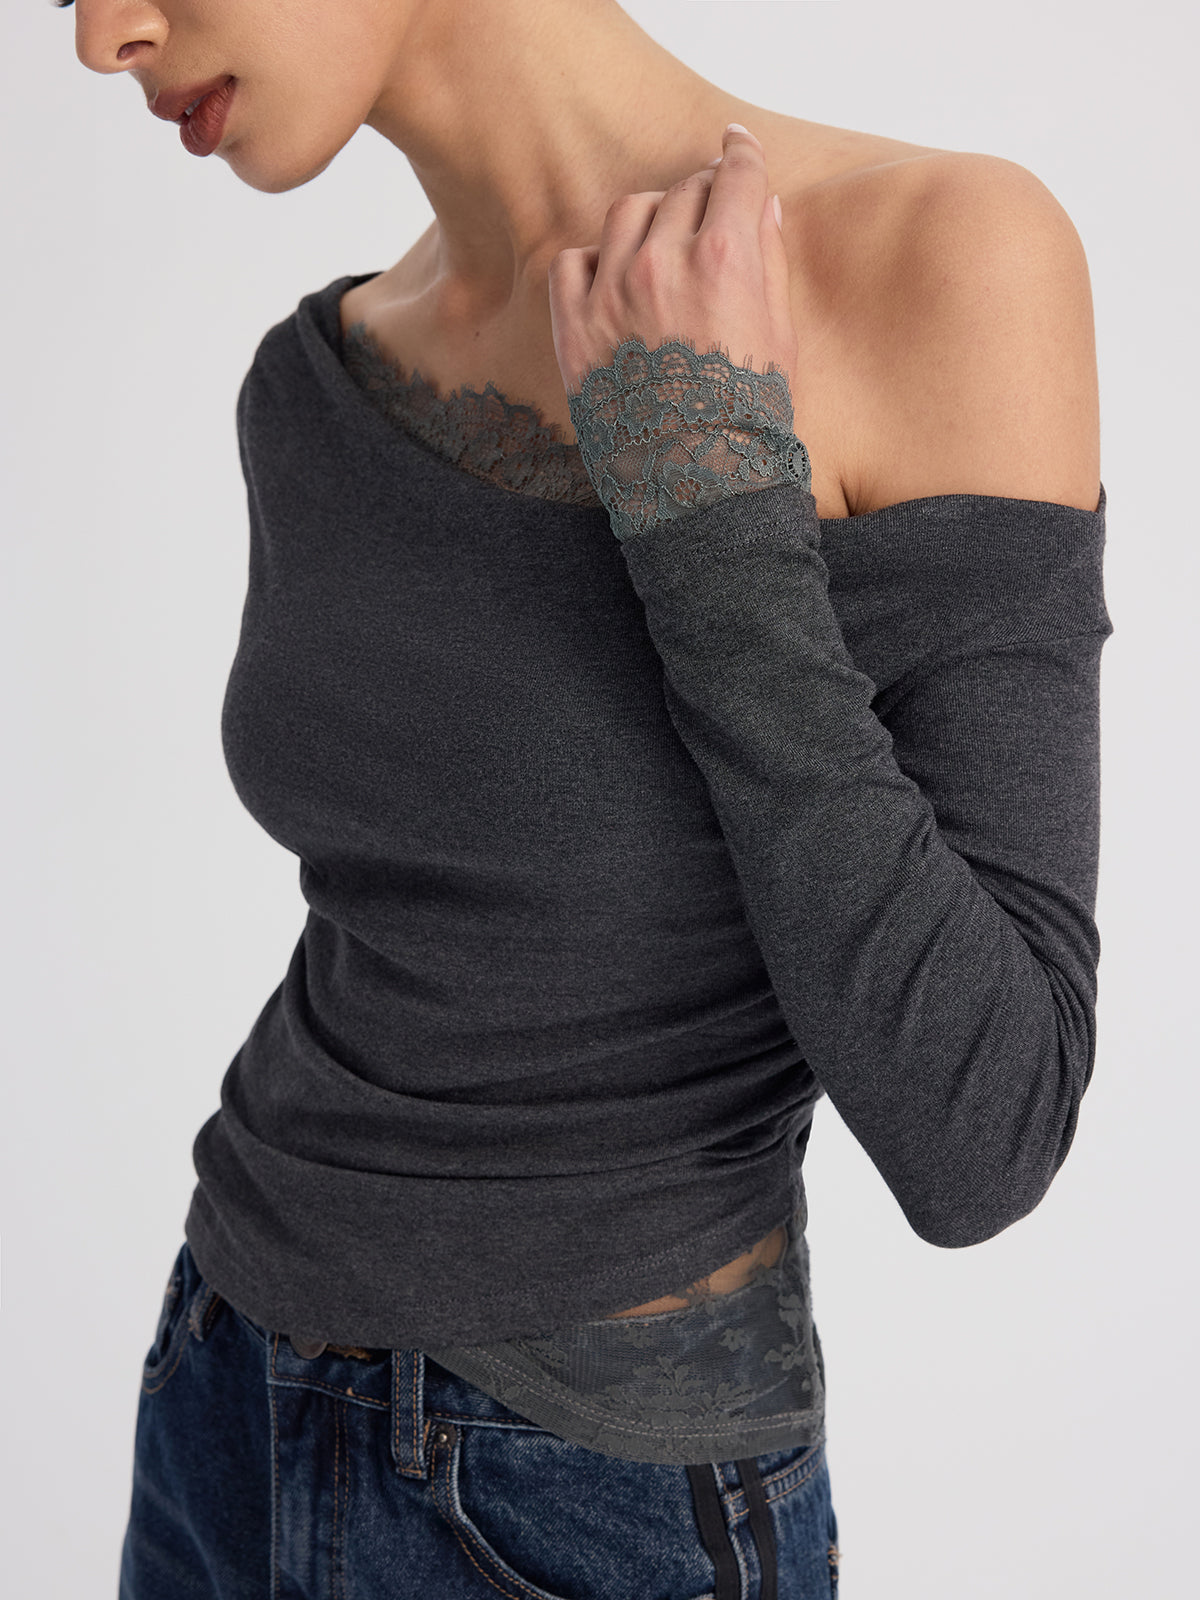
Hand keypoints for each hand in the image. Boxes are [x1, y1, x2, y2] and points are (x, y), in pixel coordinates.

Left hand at [547, 124, 798, 401]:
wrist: (694, 482)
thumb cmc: (749, 416)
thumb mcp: (779, 336)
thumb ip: (768, 262)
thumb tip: (762, 205)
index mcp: (724, 258)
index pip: (735, 176)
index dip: (741, 153)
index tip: (738, 143)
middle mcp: (664, 262)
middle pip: (683, 191)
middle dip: (702, 194)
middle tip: (709, 212)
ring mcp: (613, 291)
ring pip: (628, 213)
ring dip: (651, 217)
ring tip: (662, 242)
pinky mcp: (575, 325)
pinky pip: (574, 261)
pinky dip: (594, 260)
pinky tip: (611, 277)